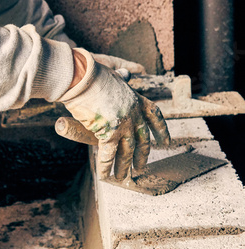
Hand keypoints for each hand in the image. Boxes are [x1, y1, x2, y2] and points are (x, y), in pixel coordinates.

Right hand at [59, 48, 169, 179]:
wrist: (82, 78)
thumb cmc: (93, 75)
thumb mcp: (114, 74)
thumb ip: (123, 78)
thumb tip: (128, 72)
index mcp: (137, 100)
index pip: (155, 117)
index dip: (161, 131)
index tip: (166, 142)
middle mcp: (134, 115)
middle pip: (142, 140)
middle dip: (141, 156)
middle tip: (141, 167)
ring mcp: (123, 125)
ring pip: (126, 152)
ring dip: (123, 166)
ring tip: (121, 177)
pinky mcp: (109, 133)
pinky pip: (108, 154)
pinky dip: (105, 166)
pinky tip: (104, 175)